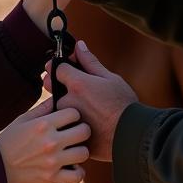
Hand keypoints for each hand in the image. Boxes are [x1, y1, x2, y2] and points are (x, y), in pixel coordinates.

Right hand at [0, 99, 89, 182]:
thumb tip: (58, 98)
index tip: (69, 119)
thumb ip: (43, 109)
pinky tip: (72, 168)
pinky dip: (78, 173)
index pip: (73, 113)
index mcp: (44, 124)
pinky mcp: (52, 178)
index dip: (74, 114)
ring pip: (83, 153)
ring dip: (81, 151)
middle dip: (82, 130)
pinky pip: (77, 176)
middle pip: (84, 131)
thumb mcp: (23, 119)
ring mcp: (52, 161)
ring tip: (73, 151)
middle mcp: (50, 142)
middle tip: (76, 133)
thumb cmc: (10, 140)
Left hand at [44, 41, 135, 161]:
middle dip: (59, 84)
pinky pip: (63, 124)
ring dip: (64, 104)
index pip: (57, 68)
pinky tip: (85, 122)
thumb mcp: (110, 78)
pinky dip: (69, 121)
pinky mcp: (69, 135)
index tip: (72, 69)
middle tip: (77, 89)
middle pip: (52, 87)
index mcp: (77, 84)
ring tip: (85, 108)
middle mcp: (67, 101)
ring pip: (56, 107)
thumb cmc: (123, 106)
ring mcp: (67, 120)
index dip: (64, 66)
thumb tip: (79, 46)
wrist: (131, 137)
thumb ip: (90, 61)